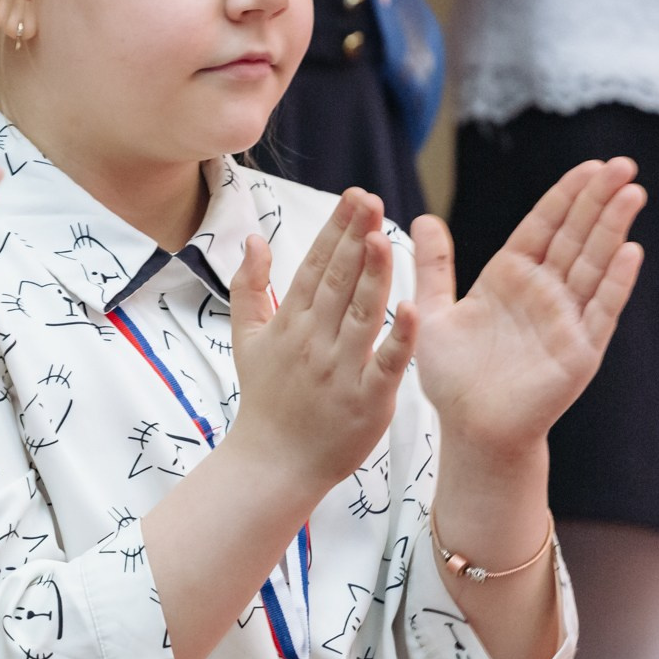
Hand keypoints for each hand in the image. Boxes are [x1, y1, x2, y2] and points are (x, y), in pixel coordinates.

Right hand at [228, 190, 417, 492]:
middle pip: (338, 280)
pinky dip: (400, 338)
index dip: (335, 229)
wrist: (273, 462)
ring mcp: (341, 369)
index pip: (316, 265)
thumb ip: (250, 286)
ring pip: (362, 312)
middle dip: (354, 236)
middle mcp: (314, 339)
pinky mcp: (367, 399)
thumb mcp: (245, 338)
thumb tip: (253, 239)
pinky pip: (387, 364)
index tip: (353, 196)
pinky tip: (412, 308)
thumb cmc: (265, 399)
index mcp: (291, 322)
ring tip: (383, 236)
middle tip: (369, 199)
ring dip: (373, 274)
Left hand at [411, 160, 642, 457]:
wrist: (470, 429)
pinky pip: (600, 311)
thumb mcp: (435, 311)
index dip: (566, 196)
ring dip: (614, 230)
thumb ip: (434, 265)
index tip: (589, 166)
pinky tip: (631, 251)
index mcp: (511, 276)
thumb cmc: (453, 376)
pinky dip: (616, 283)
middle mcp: (544, 292)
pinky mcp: (579, 351)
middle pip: (576, 236)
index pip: (544, 226)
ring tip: (633, 193)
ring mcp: (566, 320)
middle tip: (624, 164)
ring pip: (594, 265)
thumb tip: (422, 217)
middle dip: (598, 200)